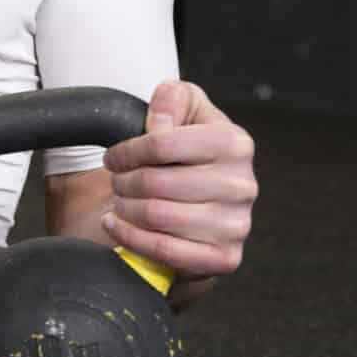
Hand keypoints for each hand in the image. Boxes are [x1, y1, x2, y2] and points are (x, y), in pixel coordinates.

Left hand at [101, 80, 255, 277]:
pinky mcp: (224, 257)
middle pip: (154, 182)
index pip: (162, 143)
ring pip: (155, 215)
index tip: (114, 158)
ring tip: (120, 201)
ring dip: (124, 208)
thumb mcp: (183, 108)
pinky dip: (129, 237)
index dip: (127, 151)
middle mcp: (242, 185)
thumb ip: (171, 99)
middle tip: (116, 182)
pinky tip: (117, 225)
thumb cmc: (187, 152)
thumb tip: (160, 125)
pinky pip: (164, 250)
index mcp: (235, 143)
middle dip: (122, 181)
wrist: (203, 202)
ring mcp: (236, 225)